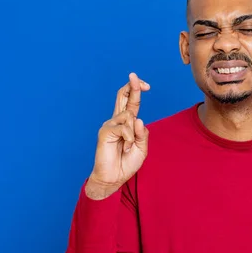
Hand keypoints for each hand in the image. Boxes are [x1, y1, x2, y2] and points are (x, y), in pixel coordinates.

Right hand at [86, 73, 149, 198]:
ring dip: (133, 133)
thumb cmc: (127, 162)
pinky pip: (124, 128)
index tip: (146, 85)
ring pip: (129, 116)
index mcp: (127, 123)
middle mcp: (117, 120)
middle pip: (123, 97)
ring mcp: (110, 125)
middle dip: (131, 86)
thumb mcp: (142, 147)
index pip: (131, 102)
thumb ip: (142, 133)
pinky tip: (126, 148)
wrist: (114, 177)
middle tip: (134, 75)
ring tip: (129, 147)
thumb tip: (138, 119)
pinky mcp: (105, 132)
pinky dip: (129, 139)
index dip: (137, 91)